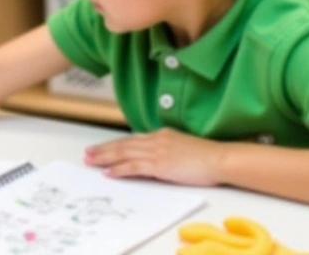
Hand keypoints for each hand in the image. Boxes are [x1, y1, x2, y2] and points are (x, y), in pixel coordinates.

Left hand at [85, 128, 225, 186]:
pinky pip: (134, 166)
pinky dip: (120, 169)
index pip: (133, 139)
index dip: (115, 144)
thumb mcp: (183, 148)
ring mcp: (157, 151)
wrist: (220, 158)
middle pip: (123, 144)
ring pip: (124, 153)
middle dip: (104, 149)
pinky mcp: (160, 163)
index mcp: (162, 135)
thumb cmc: (208, 157)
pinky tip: (109, 173)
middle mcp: (157, 139)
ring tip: (91, 161)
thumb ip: (167, 150)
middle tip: (88, 153)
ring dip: (105, 158)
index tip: (102, 148)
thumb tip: (156, 160)